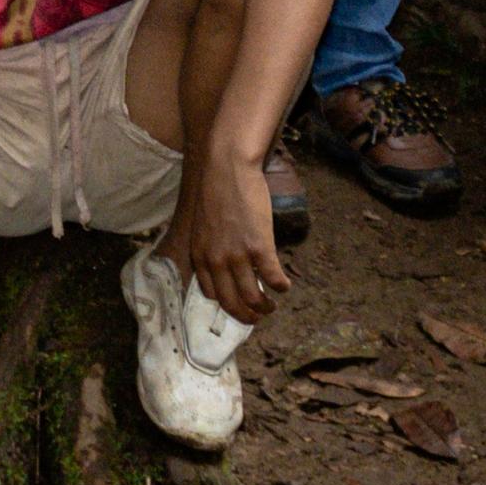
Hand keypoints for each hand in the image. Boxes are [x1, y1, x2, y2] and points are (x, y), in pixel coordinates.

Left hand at [157, 157, 286, 324]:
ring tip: (272, 306)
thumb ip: (210, 245)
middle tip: (257, 317)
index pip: (212, 294)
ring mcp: (237, 256)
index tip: (238, 306)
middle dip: (246, 316)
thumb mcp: (203, 224)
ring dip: (265, 307)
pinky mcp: (259, 247)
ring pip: (253, 298)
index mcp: (200, 255)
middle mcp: (216, 261)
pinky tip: (285, 286)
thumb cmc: (216, 190)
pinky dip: (281, 287)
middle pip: (231, 303)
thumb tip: (223, 261)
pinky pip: (272, 278)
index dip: (227, 304)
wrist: (227, 167)